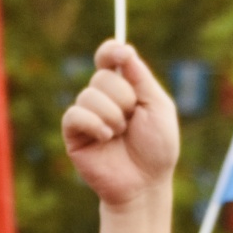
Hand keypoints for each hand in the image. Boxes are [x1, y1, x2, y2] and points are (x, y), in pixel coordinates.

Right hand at [61, 40, 179, 212]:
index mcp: (124, 88)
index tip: (121, 53)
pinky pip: (75, 115)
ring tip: (119, 135)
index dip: (111, 51)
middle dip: (123, 97)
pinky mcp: (73, 134)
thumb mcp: (158, 106)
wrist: (145, 183)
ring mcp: (87, 116)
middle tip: (132, 120)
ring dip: (111, 116)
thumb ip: (141, 77)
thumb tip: (124, 50)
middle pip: (102, 76)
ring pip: (89, 95)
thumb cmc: (157, 148)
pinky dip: (94, 124)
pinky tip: (105, 138)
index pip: (108, 58)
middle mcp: (103, 98)